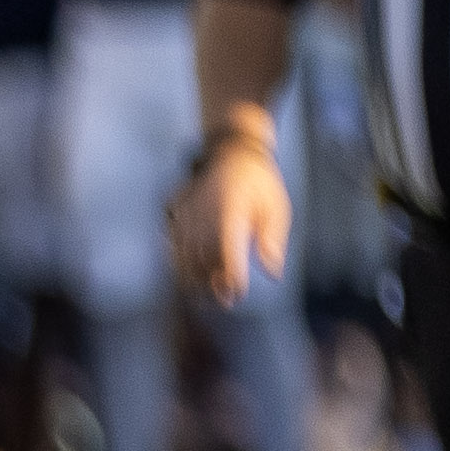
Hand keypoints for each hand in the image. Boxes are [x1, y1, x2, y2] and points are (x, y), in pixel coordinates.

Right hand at [178, 127, 291, 304]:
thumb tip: (273, 272)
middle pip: (202, 256)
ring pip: (183, 251)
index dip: (230, 277)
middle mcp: (203, 211)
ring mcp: (185, 209)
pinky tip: (186, 270)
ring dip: (193, 275)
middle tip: (223, 301)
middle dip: (210, 282)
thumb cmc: (260, 181)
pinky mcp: (175, 208)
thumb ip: (272, 240)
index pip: (227, 251)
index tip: (236, 294)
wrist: (232, 149)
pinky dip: (178, 257)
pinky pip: (172, 239)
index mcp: (230, 210)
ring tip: (204, 293)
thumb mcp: (276, 207)